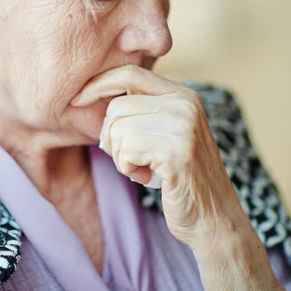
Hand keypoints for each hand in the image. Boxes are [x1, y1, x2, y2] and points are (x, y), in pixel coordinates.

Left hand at [71, 65, 248, 248]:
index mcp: (182, 95)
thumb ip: (141, 109)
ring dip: (120, 157)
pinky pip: (125, 151)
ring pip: (117, 130)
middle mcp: (185, 104)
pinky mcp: (176, 151)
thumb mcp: (163, 133)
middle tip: (129, 158)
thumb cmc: (177, 176)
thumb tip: (91, 91)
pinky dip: (127, 169)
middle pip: (116, 108)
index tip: (76, 99)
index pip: (129, 73)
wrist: (213, 216)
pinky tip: (147, 177)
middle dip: (110, 138)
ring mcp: (183, 126)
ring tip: (143, 168)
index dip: (98, 84)